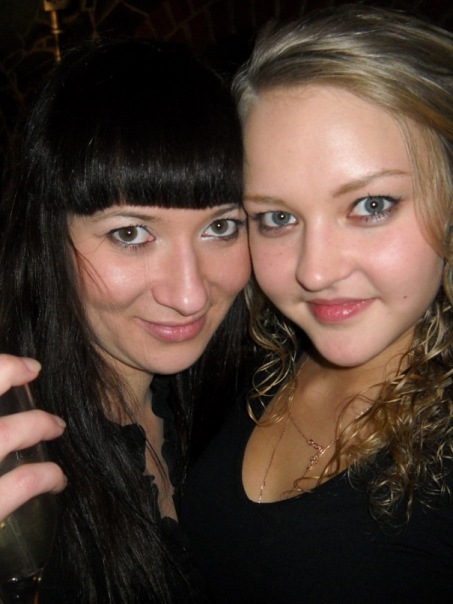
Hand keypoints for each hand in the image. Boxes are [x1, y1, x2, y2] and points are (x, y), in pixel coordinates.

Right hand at [0, 355, 65, 521]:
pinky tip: (57, 477)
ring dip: (37, 424)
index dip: (1, 369)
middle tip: (34, 375)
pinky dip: (44, 475)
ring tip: (56, 425)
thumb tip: (6, 418)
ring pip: (5, 434)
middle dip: (9, 376)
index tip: (25, 366)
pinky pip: (18, 484)